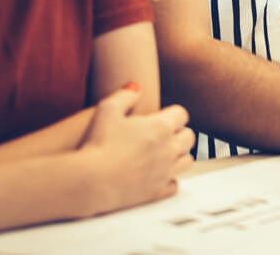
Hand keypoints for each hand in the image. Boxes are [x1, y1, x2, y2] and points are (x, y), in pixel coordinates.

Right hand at [78, 87, 194, 215]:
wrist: (90, 181)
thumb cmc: (97, 143)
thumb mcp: (106, 110)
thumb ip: (125, 96)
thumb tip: (136, 87)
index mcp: (161, 126)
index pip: (182, 114)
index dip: (172, 115)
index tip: (161, 118)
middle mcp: (169, 148)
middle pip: (189, 137)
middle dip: (179, 134)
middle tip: (164, 136)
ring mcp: (166, 171)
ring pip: (188, 161)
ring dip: (179, 156)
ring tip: (164, 155)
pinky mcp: (157, 192)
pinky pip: (174, 185)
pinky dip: (169, 180)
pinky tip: (157, 176)